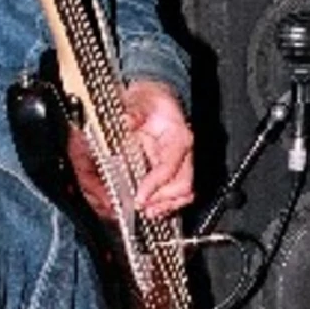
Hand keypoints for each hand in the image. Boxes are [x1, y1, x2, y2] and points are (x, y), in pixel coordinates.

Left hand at [124, 80, 193, 218]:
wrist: (154, 96)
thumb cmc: (150, 98)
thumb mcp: (139, 100)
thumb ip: (132, 112)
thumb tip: (125, 121)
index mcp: (179, 136)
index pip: (170, 167)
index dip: (155, 184)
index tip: (140, 196)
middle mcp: (184, 152)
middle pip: (182, 185)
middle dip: (162, 200)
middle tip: (141, 206)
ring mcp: (181, 161)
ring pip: (184, 192)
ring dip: (166, 205)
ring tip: (148, 212)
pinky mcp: (173, 168)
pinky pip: (177, 190)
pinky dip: (166, 202)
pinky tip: (152, 207)